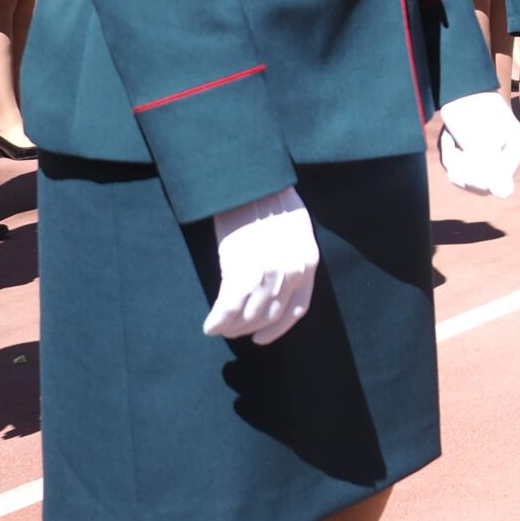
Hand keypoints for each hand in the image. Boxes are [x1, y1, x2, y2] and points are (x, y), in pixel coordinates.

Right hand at [202, 188, 320, 346]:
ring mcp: (268, 274)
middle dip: (250, 327)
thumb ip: (291, 259)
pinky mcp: (242, 271)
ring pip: (249, 316)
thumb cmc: (270, 201)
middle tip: (233, 332)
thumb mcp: (294, 232)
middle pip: (269, 315)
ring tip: (220, 329)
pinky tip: (210, 326)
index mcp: (309, 262)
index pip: (297, 309)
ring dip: (232, 327)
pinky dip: (218, 320)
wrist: (253, 183)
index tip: (262, 338)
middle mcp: (292, 272)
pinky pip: (228, 308)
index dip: (277, 328)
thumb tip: (276, 284)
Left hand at [437, 91, 519, 197]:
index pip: (497, 182)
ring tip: (451, 139)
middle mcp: (508, 151)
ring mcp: (492, 149)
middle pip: (482, 182)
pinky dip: (450, 153)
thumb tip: (505, 193)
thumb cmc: (472, 111)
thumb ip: (492, 170)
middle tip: (453, 150)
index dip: (475, 179)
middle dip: (462, 169)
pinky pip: (461, 163)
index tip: (461, 160)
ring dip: (453, 159)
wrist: (458, 84)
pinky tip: (450, 136)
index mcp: (517, 147)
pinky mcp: (475, 146)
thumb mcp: (481, 143)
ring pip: (468, 174)